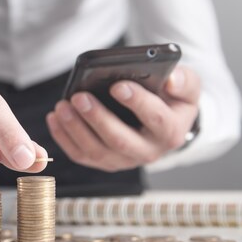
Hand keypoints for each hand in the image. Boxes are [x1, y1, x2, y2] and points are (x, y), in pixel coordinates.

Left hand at [46, 66, 199, 171]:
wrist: (162, 122)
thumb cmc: (171, 100)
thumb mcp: (187, 88)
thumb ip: (184, 81)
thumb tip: (170, 79)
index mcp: (171, 132)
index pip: (155, 119)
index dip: (137, 102)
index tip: (117, 86)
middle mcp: (147, 151)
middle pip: (120, 140)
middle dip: (97, 118)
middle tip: (79, 97)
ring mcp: (123, 161)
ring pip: (96, 151)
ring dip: (75, 129)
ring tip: (62, 106)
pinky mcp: (103, 161)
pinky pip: (80, 155)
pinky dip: (63, 138)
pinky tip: (54, 118)